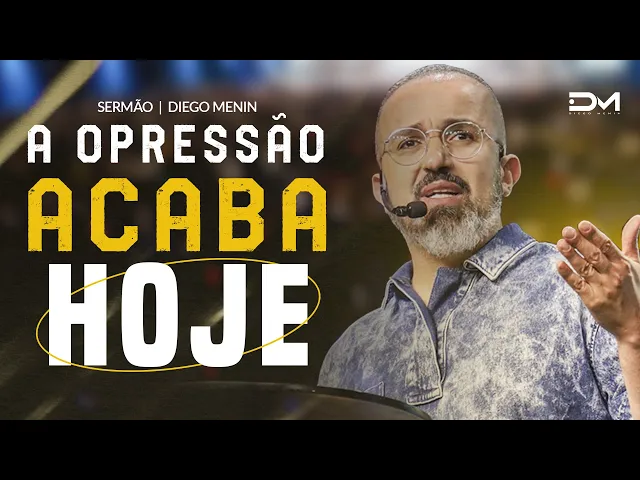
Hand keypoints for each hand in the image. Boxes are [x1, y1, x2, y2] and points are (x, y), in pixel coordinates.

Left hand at [556, 215, 639, 346]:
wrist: (636, 324)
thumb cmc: (635, 289)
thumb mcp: (636, 264)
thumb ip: (630, 241)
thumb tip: (636, 218)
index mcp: (623, 264)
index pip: (607, 246)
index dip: (594, 235)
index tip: (582, 224)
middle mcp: (613, 275)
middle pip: (594, 256)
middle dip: (580, 242)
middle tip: (567, 231)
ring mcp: (602, 288)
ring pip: (584, 269)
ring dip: (571, 256)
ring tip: (560, 243)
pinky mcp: (592, 300)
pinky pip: (578, 285)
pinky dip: (568, 275)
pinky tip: (558, 264)